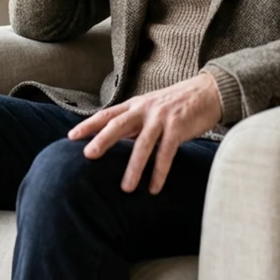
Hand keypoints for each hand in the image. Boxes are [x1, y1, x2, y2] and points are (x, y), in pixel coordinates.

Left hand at [67, 73, 222, 193]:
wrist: (208, 92)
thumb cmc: (176, 103)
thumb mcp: (150, 107)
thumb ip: (133, 121)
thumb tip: (113, 141)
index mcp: (135, 104)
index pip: (107, 114)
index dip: (88, 125)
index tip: (71, 137)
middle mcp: (145, 109)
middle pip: (119, 124)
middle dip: (102, 140)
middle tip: (88, 155)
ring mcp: (161, 118)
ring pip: (143, 144)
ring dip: (134, 167)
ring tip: (126, 188)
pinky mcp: (178, 127)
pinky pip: (166, 153)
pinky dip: (159, 172)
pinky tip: (154, 188)